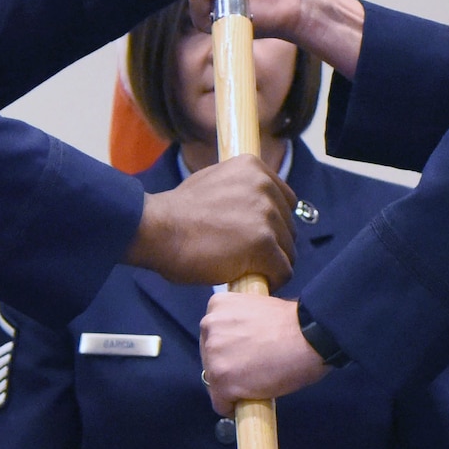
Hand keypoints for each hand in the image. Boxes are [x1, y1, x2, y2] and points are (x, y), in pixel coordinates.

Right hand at [125, 153, 294, 288]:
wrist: (159, 229)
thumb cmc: (178, 212)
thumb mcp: (214, 181)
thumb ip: (241, 189)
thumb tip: (256, 207)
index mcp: (253, 168)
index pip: (285, 201)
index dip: (272, 223)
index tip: (254, 237)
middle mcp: (264, 186)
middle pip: (289, 227)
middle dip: (272, 245)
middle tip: (246, 256)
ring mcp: (266, 215)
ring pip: (288, 251)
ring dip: (270, 264)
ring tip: (244, 268)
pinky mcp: (264, 243)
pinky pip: (283, 270)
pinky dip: (270, 280)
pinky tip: (250, 279)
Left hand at [199, 292, 327, 414]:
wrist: (309, 338)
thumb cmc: (292, 322)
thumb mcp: (257, 309)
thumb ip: (240, 324)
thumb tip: (239, 344)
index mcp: (217, 306)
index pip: (213, 334)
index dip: (229, 347)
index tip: (244, 353)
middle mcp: (209, 328)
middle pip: (209, 356)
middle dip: (227, 365)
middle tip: (252, 369)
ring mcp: (213, 356)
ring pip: (214, 381)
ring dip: (231, 385)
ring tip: (255, 384)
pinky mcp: (222, 382)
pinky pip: (220, 403)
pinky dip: (233, 406)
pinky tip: (249, 401)